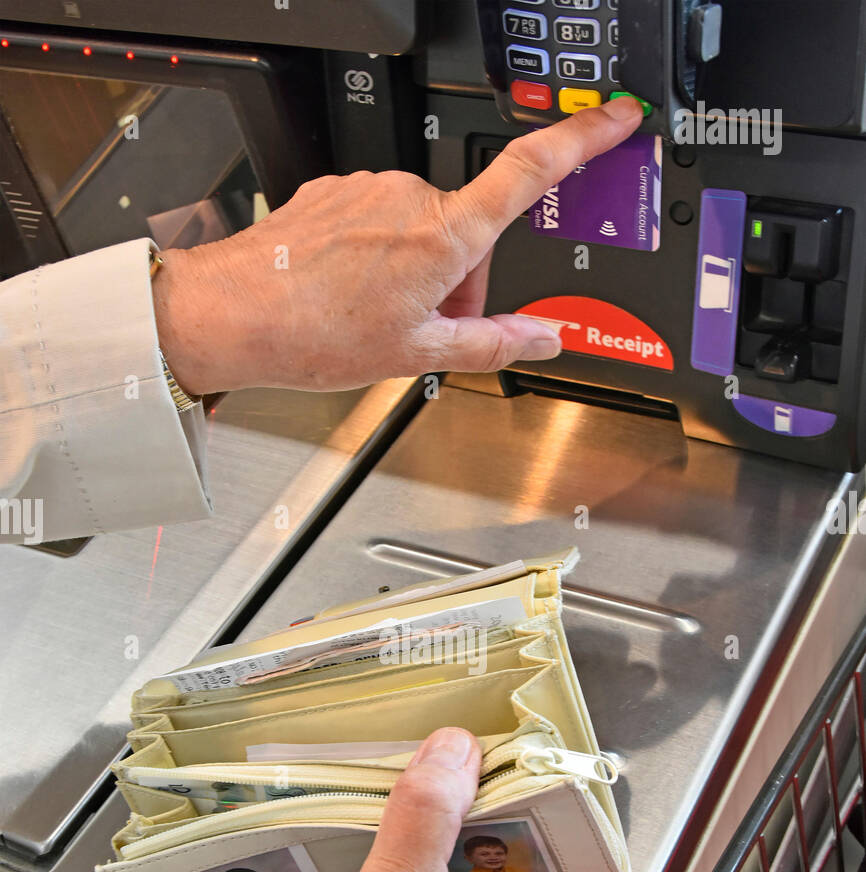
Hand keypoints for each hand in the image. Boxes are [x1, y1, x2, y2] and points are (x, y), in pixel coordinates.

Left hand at [152, 99, 643, 394]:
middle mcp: (410, 195)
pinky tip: (349, 292)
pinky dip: (379, 256)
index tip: (614, 118)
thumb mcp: (418, 354)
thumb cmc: (315, 333)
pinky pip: (380, 220)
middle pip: (469, 228)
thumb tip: (545, 338)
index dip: (583, 139)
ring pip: (423, 228)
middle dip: (460, 277)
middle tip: (422, 323)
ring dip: (417, 270)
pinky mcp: (337, 190)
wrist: (236, 315)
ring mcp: (370, 187)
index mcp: (444, 233)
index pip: (531, 171)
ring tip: (376, 314)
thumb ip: (493, 342)